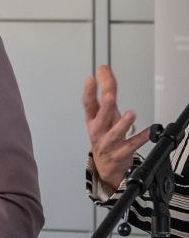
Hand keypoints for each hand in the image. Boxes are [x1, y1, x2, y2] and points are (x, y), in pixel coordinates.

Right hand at [83, 65, 145, 191]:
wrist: (105, 166)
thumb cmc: (105, 137)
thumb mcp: (103, 116)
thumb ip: (105, 93)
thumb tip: (105, 70)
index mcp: (92, 120)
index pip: (88, 104)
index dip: (88, 92)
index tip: (91, 79)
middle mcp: (98, 131)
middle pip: (101, 116)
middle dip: (106, 105)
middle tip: (110, 94)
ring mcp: (109, 143)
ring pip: (115, 133)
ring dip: (123, 124)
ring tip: (130, 114)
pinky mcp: (121, 153)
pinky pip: (133, 144)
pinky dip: (142, 137)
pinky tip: (150, 131)